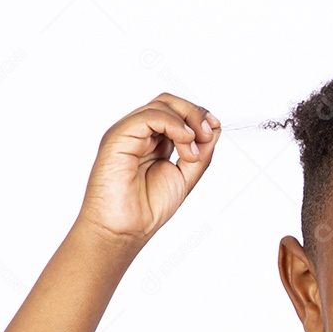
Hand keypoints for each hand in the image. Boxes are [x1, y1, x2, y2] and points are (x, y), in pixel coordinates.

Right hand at [77, 93, 220, 244]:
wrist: (123, 229)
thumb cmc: (147, 208)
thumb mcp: (185, 177)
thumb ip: (200, 153)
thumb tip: (214, 128)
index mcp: (154, 142)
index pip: (178, 113)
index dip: (198, 117)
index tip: (213, 132)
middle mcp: (140, 134)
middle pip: (170, 102)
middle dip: (195, 114)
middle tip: (207, 137)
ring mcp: (128, 133)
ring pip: (161, 105)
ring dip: (187, 122)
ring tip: (192, 152)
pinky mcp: (118, 137)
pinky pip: (149, 116)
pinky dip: (174, 124)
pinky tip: (184, 144)